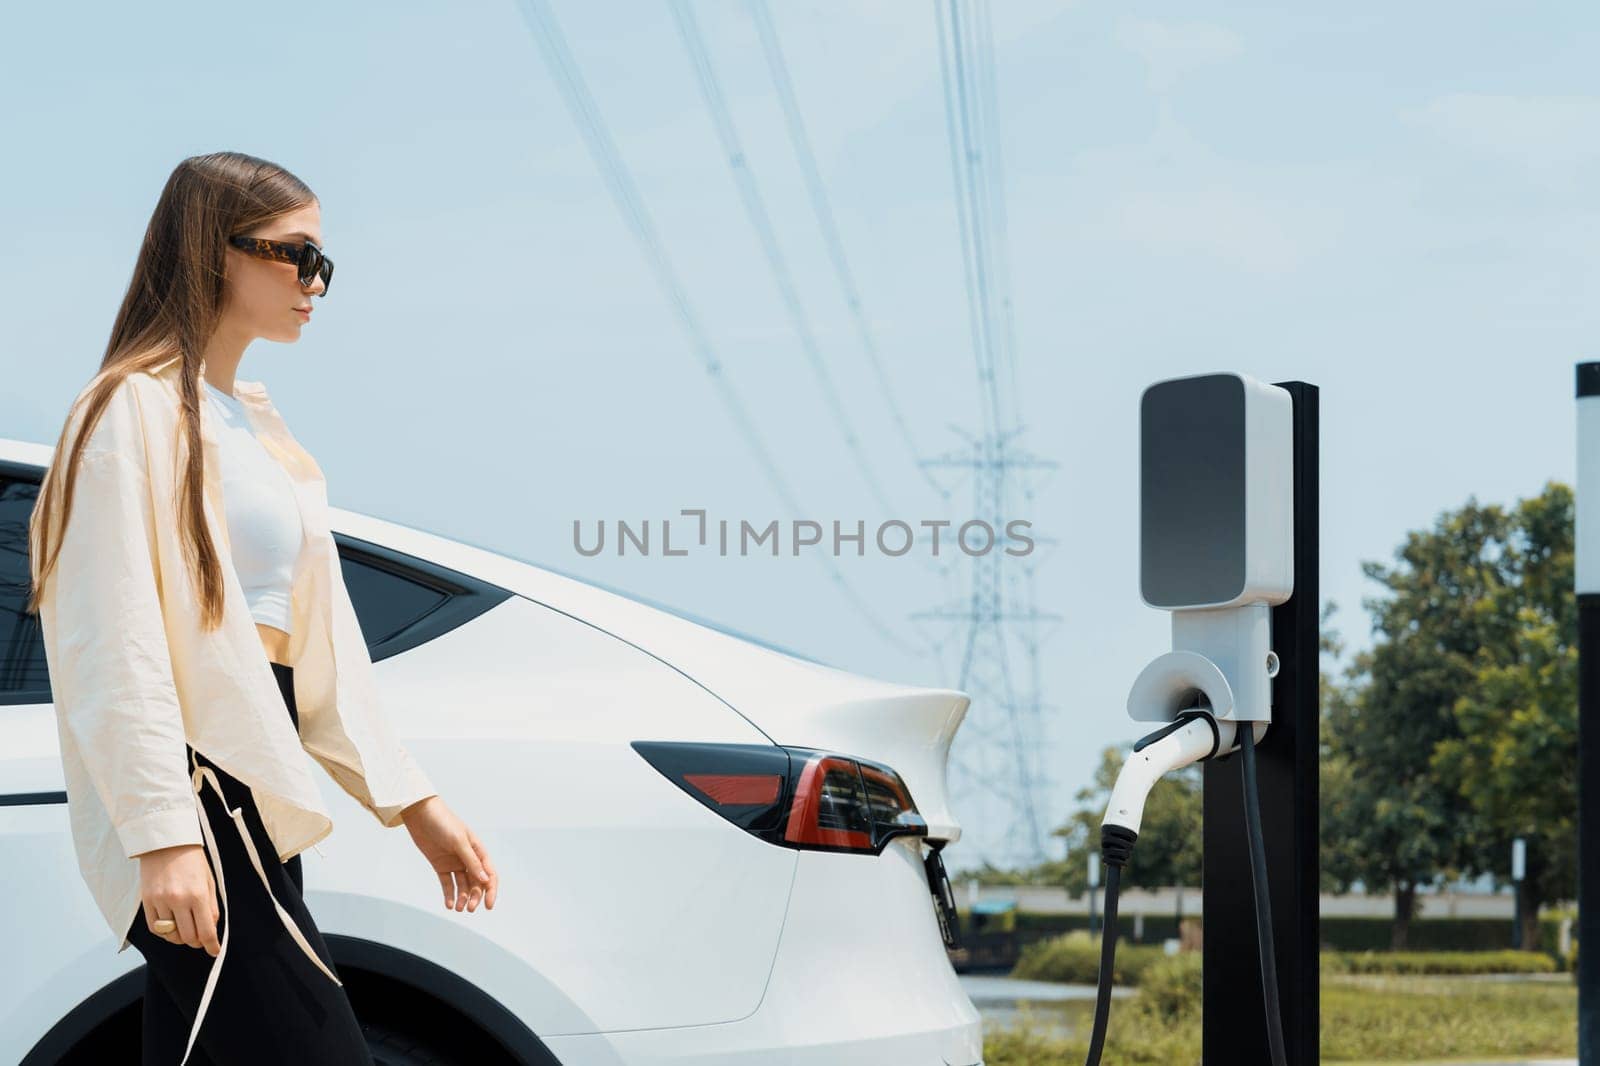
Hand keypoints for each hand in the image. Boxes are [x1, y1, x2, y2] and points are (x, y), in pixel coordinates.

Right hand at [137, 843, 220, 956]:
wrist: (166, 843)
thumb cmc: (192, 860)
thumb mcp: (209, 880)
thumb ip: (211, 906)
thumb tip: (212, 928)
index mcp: (198, 894)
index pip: (206, 930)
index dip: (212, 945)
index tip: (215, 951)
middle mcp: (178, 900)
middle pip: (188, 937)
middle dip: (197, 942)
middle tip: (201, 940)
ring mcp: (160, 901)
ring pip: (171, 935)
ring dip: (181, 938)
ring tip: (187, 931)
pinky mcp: (146, 901)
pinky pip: (155, 928)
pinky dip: (164, 933)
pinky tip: (171, 927)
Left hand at [399, 795, 497, 912]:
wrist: (421, 815)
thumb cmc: (443, 823)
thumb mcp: (459, 841)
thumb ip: (471, 861)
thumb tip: (484, 880)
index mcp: (478, 850)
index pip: (489, 874)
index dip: (491, 890)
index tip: (489, 905)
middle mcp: (468, 858)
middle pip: (476, 883)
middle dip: (474, 897)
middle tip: (469, 909)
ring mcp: (454, 862)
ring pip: (462, 885)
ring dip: (462, 897)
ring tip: (458, 908)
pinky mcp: (441, 865)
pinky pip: (447, 883)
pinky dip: (449, 894)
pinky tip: (449, 904)